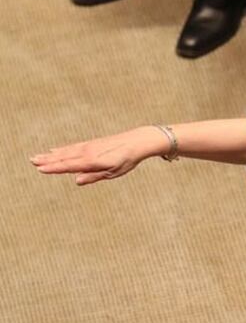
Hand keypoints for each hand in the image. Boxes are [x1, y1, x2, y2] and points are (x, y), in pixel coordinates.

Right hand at [30, 126, 167, 184]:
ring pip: (66, 151)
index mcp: (92, 161)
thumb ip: (94, 176)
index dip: (54, 168)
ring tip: (37, 157)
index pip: (69, 165)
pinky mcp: (91, 144)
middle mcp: (88, 152)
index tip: (40, 169)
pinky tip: (55, 150)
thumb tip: (77, 181)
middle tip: (31, 161)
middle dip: (48, 160)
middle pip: (64, 157)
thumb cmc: (126, 160)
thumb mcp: (113, 173)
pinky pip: (73, 147)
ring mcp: (88, 146)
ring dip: (51, 154)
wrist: (137, 141)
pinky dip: (62, 149)